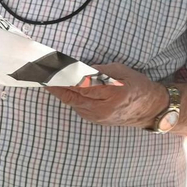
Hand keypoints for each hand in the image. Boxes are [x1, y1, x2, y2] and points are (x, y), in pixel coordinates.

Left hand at [46, 62, 168, 128]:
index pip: (79, 83)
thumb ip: (97, 70)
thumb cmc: (137, 85)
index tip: (47, 66)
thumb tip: (74, 68)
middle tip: (36, 69)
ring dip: (57, 88)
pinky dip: (66, 94)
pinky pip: (75, 105)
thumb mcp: (120, 70)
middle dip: (52, 82)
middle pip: (69, 94)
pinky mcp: (93, 119)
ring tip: (43, 74)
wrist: (150, 110)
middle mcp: (101, 109)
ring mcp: (96, 117)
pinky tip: (58, 84)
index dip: (61, 75)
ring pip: (70, 100)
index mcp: (111, 94)